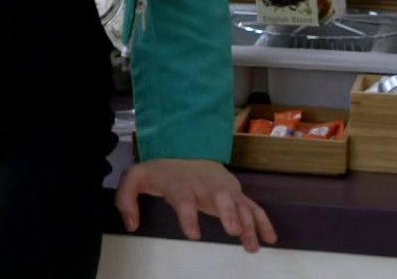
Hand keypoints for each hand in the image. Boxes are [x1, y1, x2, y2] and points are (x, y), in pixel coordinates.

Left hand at [114, 158, 275, 252]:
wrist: (187, 150)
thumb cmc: (162, 171)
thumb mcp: (136, 179)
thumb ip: (126, 200)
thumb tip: (131, 225)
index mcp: (182, 184)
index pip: (185, 199)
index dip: (188, 216)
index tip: (193, 234)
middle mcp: (206, 186)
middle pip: (220, 198)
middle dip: (228, 213)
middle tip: (233, 231)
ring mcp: (224, 190)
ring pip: (240, 205)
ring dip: (249, 224)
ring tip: (253, 245)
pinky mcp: (236, 194)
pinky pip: (253, 207)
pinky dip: (264, 221)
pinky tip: (270, 239)